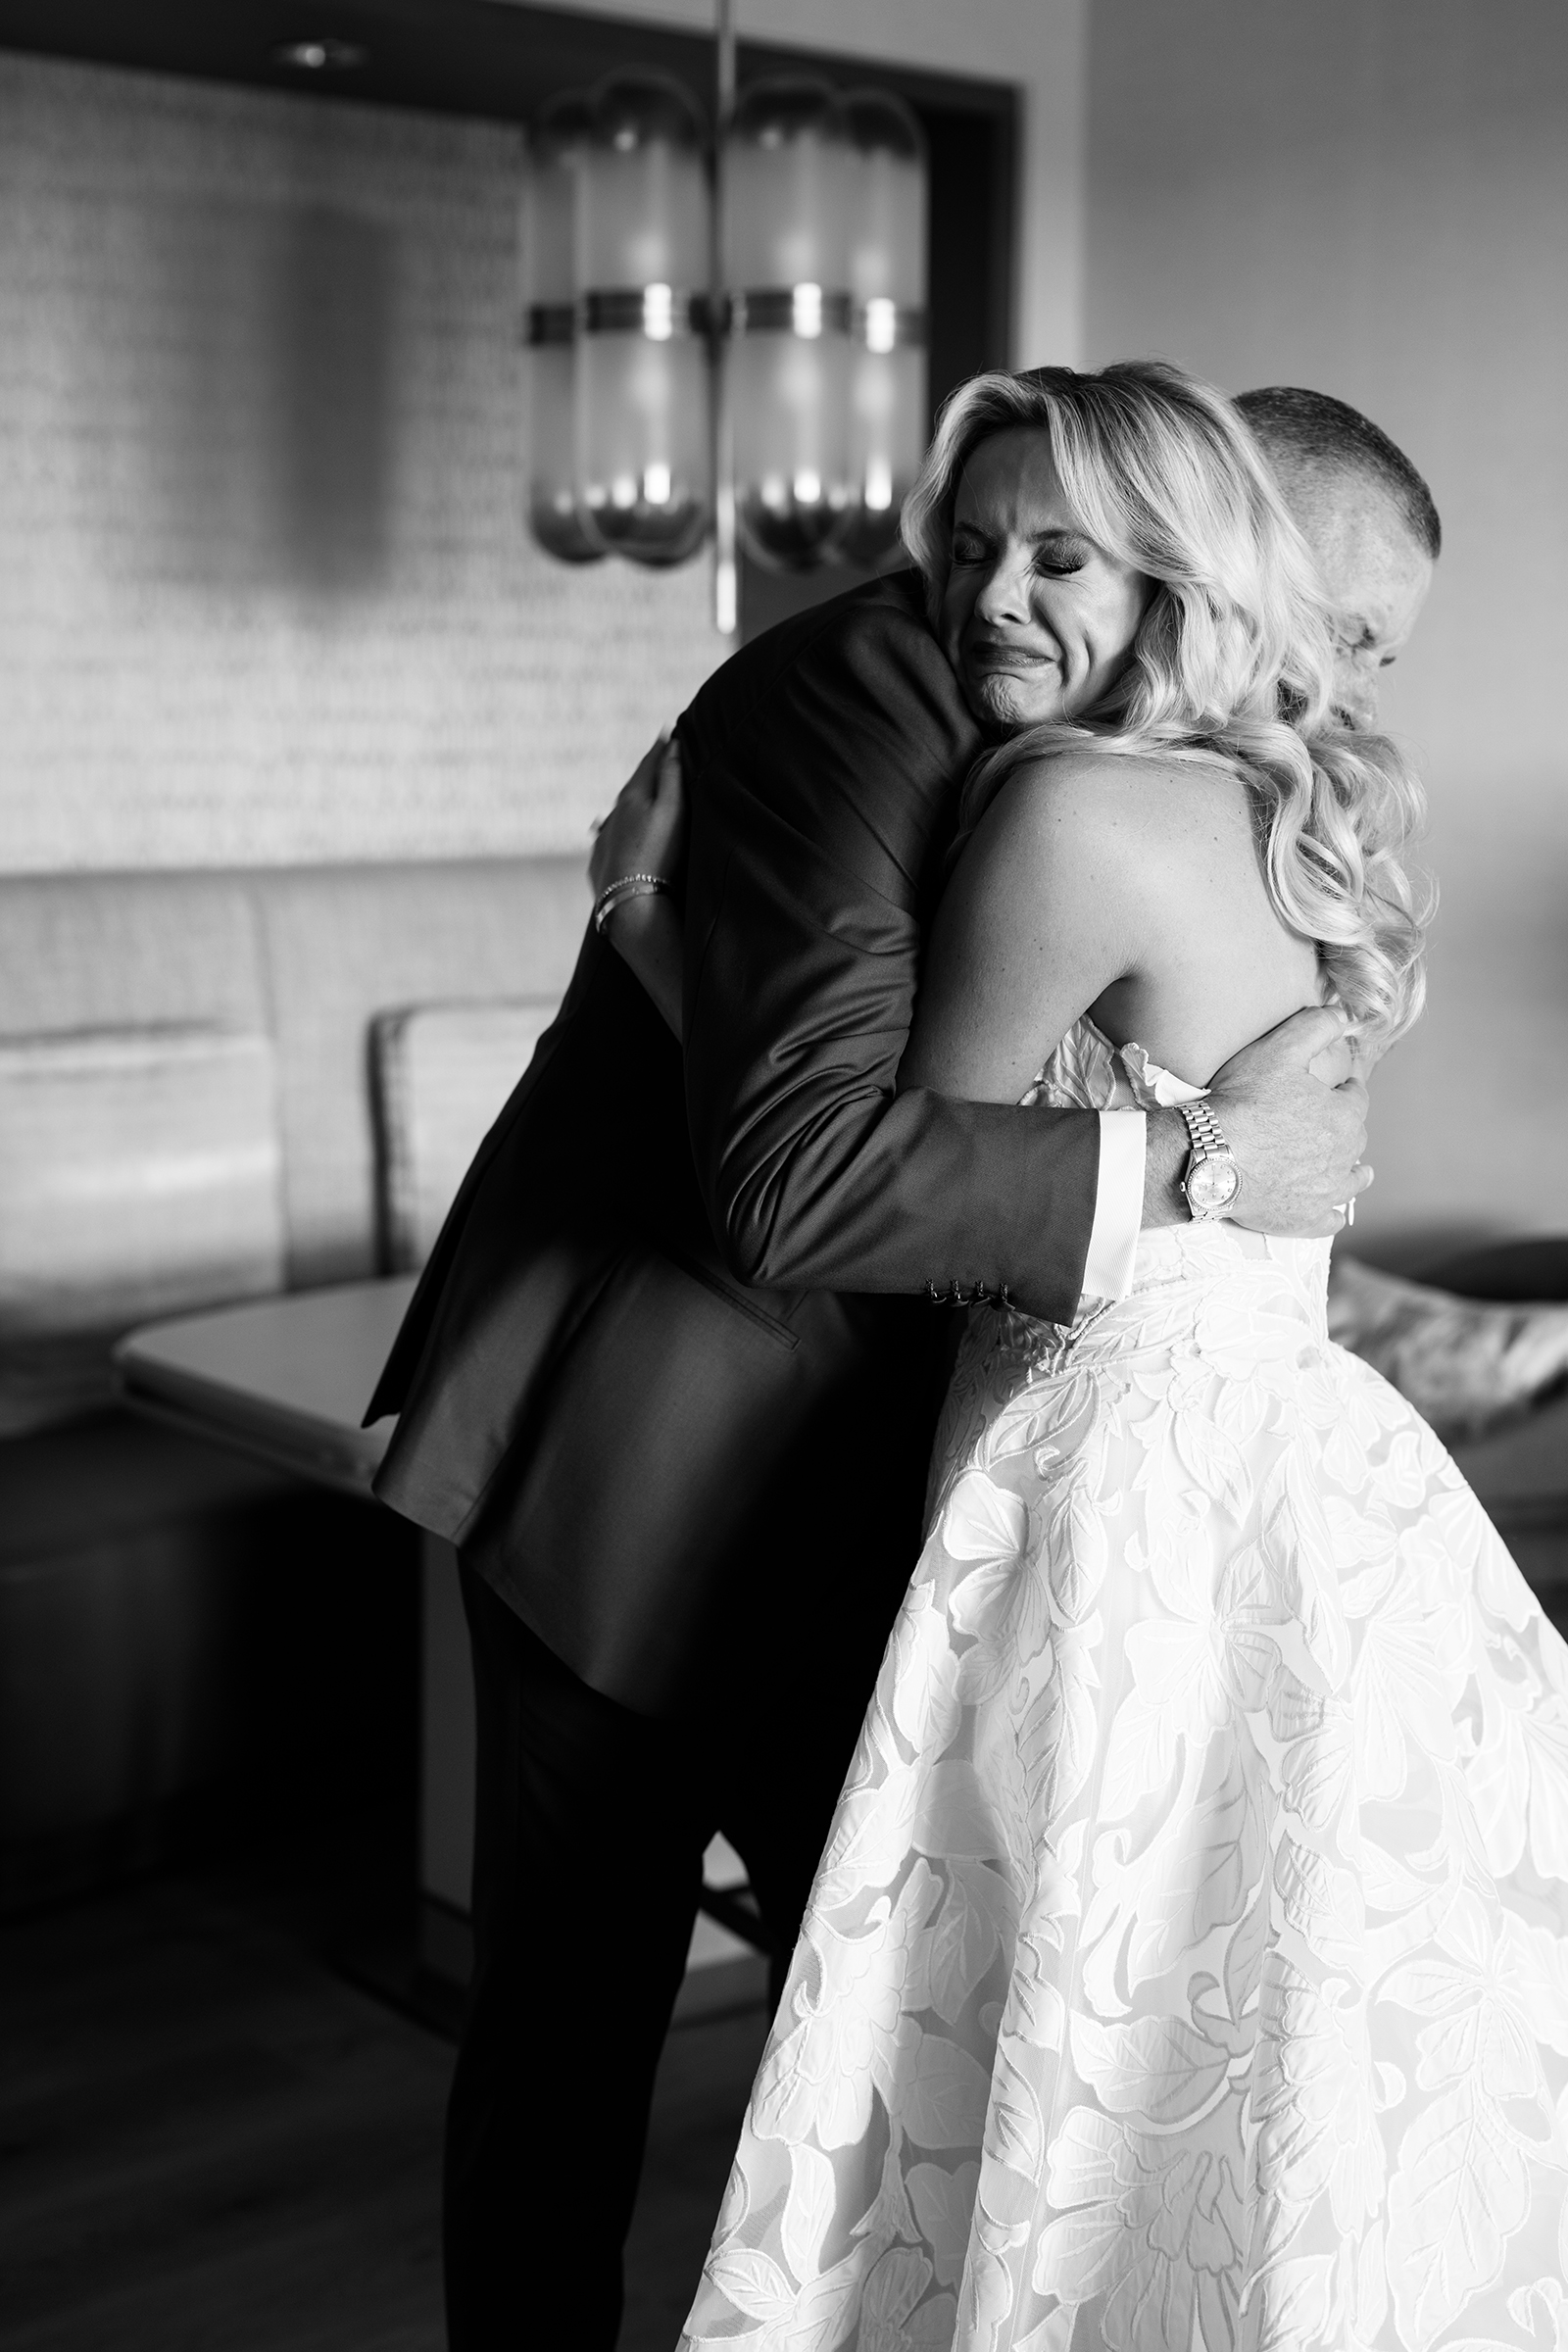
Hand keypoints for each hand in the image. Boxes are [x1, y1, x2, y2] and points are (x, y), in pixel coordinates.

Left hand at [589, 734, 686, 903]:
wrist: (631, 904)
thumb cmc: (659, 856)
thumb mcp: (673, 811)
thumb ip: (672, 776)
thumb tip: (672, 744)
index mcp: (632, 796)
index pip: (649, 762)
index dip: (662, 747)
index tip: (669, 731)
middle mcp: (613, 814)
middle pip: (633, 786)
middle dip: (647, 773)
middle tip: (659, 759)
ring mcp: (604, 839)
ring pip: (619, 813)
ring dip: (633, 802)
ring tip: (643, 796)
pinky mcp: (601, 863)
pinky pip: (610, 838)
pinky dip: (620, 829)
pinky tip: (619, 832)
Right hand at [1203, 1005, 1372, 1237]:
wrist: (1209, 1154)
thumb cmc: (1243, 1100)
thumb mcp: (1279, 1048)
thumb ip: (1317, 1026)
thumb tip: (1344, 1013)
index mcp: (1344, 1116)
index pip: (1356, 1097)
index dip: (1346, 1089)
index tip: (1337, 1086)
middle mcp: (1343, 1156)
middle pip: (1355, 1139)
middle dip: (1347, 1127)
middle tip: (1328, 1122)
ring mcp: (1325, 1192)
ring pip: (1352, 1182)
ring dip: (1354, 1173)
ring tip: (1355, 1171)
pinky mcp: (1304, 1220)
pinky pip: (1330, 1220)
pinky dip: (1333, 1214)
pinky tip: (1332, 1212)